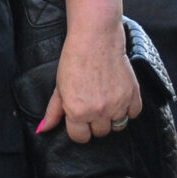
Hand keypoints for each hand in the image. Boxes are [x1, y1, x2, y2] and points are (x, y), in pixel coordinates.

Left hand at [41, 19, 143, 141]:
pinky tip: (120, 97)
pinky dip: (129, 108)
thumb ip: (53, 112)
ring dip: (112, 117)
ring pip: (118, 126)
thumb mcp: (59, 88)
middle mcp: (98, 112)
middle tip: (92, 105)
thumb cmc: (74, 60)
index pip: (80, 138)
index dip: (78, 129)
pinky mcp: (132, 94)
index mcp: (77, 112)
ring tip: (107, 101)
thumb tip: (42, 130)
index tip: (79, 119)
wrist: (95, 39)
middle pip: (100, 133)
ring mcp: (117, 104)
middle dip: (95, 123)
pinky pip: (134, 113)